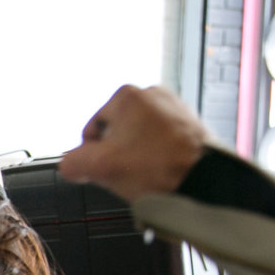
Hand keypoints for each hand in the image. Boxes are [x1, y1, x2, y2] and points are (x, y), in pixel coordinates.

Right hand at [59, 84, 210, 200]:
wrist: (204, 180)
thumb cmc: (160, 169)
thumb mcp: (101, 168)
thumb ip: (72, 164)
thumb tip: (69, 165)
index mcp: (126, 95)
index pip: (92, 131)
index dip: (95, 156)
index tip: (108, 169)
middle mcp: (152, 94)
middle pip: (117, 133)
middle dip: (120, 155)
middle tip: (131, 173)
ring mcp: (174, 107)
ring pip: (140, 139)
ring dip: (140, 157)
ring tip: (151, 173)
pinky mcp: (190, 124)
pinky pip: (163, 142)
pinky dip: (160, 156)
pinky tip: (164, 170)